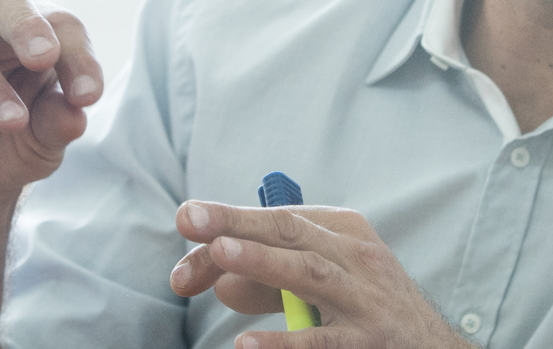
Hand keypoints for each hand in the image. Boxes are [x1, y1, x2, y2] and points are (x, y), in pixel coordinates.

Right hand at [0, 0, 103, 214]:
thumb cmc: (13, 142)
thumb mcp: (44, 140)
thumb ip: (58, 123)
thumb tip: (74, 113)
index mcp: (29, 31)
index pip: (59, 23)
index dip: (78, 55)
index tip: (88, 96)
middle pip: (4, 1)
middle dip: (28, 26)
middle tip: (45, 57)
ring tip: (13, 121)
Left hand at [165, 203, 461, 348]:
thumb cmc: (365, 311)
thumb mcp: (322, 285)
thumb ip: (269, 281)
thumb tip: (217, 280)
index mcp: (344, 231)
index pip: (278, 219)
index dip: (229, 220)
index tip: (185, 224)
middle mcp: (357, 258)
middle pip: (291, 232)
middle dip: (238, 222)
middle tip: (188, 217)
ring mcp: (365, 301)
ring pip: (310, 273)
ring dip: (263, 260)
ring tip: (220, 253)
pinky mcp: (368, 343)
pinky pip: (321, 341)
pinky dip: (284, 342)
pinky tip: (246, 344)